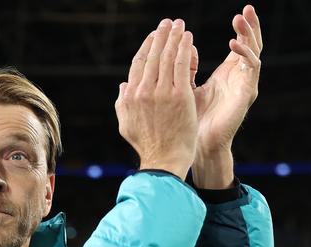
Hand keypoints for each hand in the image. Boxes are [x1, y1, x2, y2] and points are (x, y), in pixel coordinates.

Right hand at [115, 19, 197, 179]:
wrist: (164, 160)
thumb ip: (122, 103)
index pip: (138, 64)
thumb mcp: (126, 124)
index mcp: (130, 96)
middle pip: (152, 56)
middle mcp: (144, 91)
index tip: (154, 36)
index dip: (146, 47)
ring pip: (167, 57)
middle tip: (168, 23)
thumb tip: (122, 86)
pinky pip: (181, 64)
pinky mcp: (180, 95)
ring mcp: (162, 92)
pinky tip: (188, 38)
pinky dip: (185, 48)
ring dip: (174, 37)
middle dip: (161, 36)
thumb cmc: (147, 145)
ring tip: (179, 25)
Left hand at [192, 5, 262, 188]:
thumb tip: (184, 47)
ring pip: (254, 53)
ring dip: (249, 34)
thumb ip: (187, 68)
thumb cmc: (192, 120)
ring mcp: (244, 85)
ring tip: (240, 19)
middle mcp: (239, 78)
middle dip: (250, 26)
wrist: (196, 145)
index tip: (239, 11)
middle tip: (248, 8)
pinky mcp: (246, 94)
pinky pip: (251, 69)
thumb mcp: (186, 87)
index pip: (240, 44)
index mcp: (228, 74)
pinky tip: (234, 45)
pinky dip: (245, 54)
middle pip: (251, 44)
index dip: (241, 28)